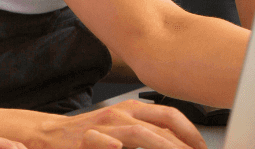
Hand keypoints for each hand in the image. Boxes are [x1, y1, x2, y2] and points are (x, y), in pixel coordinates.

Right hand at [36, 100, 206, 148]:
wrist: (52, 135)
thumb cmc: (91, 136)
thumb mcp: (123, 130)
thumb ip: (148, 134)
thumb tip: (177, 145)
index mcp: (132, 110)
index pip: (170, 115)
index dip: (191, 132)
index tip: (201, 148)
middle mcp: (120, 113)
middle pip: (160, 124)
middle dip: (183, 143)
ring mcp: (103, 125)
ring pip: (138, 132)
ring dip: (162, 146)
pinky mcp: (85, 138)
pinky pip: (99, 140)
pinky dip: (110, 144)